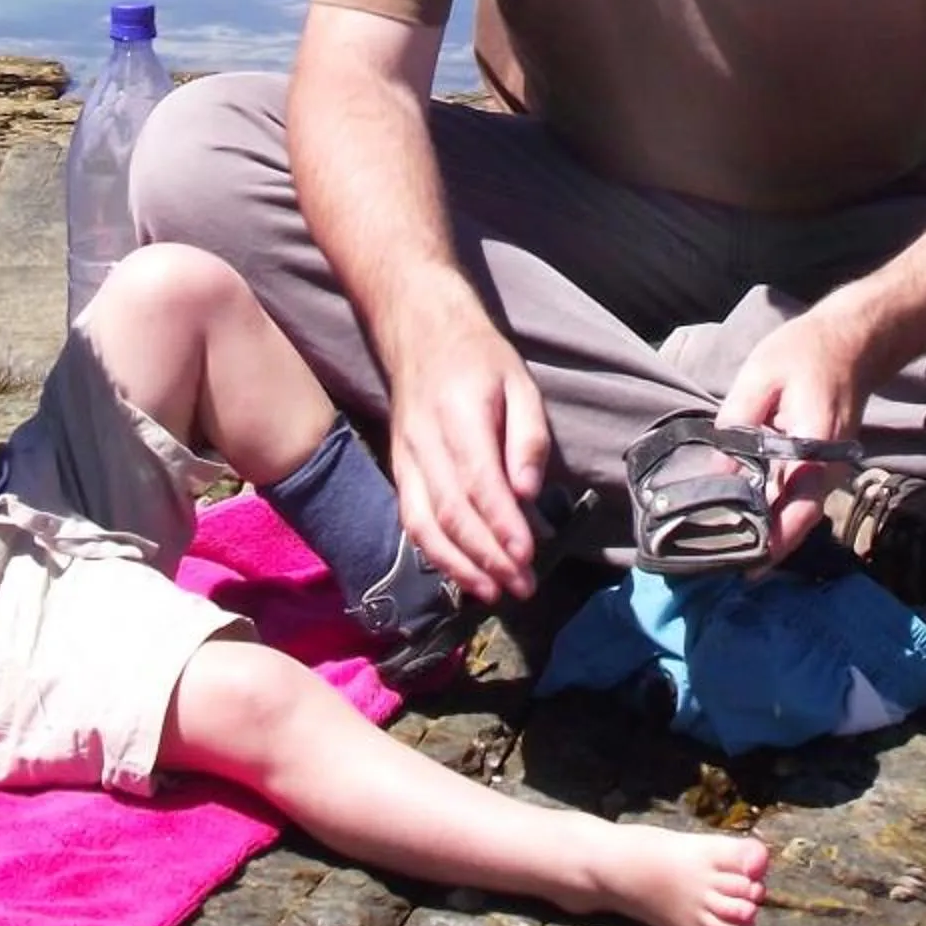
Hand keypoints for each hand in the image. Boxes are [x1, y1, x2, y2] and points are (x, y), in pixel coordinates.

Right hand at [386, 314, 551, 603]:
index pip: (479, 482)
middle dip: (487, 557)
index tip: (527, 558)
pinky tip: (461, 572)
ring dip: (459, 566)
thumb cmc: (479, 358)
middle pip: (452, 512)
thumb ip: (527, 437)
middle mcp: (425, 442)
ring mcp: (405, 458)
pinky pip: (410, 519)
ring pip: (424, 524)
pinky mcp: (398, 469)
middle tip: (522, 586)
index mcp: (459, 415)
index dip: (501, 526)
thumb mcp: (519, 382)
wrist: (419, 333)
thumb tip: (528, 493)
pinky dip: (434, 552)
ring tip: (493, 592)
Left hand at [716, 307, 870, 563]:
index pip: (795, 509)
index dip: (772, 543)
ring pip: (798, 513)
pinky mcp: (822, 466)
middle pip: (797, 521)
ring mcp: (829, 470)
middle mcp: (828, 468)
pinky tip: (742, 516)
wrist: (852, 342)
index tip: (745, 570)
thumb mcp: (761, 376)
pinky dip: (774, 512)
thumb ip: (738, 421)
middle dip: (763, 548)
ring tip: (724, 547)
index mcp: (814, 447)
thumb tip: (718, 471)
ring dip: (768, 532)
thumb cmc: (805, 353)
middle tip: (719, 565)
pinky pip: (798, 498)